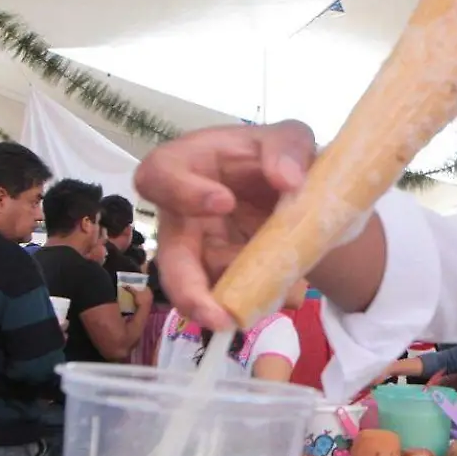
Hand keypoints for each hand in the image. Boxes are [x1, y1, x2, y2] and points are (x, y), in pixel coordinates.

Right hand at [126, 286, 152, 312]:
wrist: (143, 310)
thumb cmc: (141, 300)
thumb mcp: (135, 293)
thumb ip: (131, 289)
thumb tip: (125, 285)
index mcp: (149, 291)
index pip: (146, 286)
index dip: (141, 285)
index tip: (137, 284)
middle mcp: (151, 295)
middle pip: (145, 291)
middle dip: (141, 290)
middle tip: (135, 289)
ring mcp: (150, 300)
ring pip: (145, 296)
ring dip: (141, 296)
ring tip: (136, 295)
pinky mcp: (148, 305)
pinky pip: (144, 300)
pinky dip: (141, 300)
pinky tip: (137, 300)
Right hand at [132, 122, 316, 331]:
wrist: (298, 194)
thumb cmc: (275, 157)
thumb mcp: (290, 138)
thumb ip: (288, 148)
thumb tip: (288, 181)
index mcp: (188, 167)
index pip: (158, 176)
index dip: (181, 191)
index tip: (225, 202)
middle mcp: (184, 215)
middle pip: (168, 256)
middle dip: (187, 290)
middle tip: (216, 314)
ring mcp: (202, 252)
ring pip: (197, 290)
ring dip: (224, 306)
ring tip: (247, 318)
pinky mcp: (223, 277)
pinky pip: (228, 299)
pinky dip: (253, 304)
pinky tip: (280, 301)